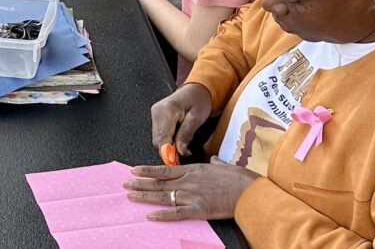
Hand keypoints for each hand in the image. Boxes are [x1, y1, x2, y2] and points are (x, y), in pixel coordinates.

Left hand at [124, 159, 257, 220]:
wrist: (250, 191)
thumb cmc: (239, 179)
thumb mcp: (224, 166)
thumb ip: (215, 163)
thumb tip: (213, 159)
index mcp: (193, 170)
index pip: (164, 169)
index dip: (147, 170)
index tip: (133, 170)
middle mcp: (189, 181)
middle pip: (159, 182)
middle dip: (140, 183)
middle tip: (124, 184)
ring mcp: (192, 195)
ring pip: (163, 196)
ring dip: (145, 196)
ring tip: (130, 196)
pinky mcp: (199, 210)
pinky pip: (176, 213)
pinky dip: (162, 214)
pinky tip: (150, 215)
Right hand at [149, 82, 211, 155]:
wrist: (196, 90)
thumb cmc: (198, 100)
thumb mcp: (197, 118)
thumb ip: (186, 135)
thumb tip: (179, 152)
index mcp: (167, 109)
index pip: (162, 137)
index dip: (168, 152)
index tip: (175, 162)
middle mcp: (157, 111)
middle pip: (158, 139)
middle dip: (169, 151)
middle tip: (182, 157)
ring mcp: (155, 113)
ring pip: (157, 138)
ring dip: (168, 146)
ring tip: (181, 149)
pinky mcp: (156, 117)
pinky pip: (159, 134)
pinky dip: (167, 141)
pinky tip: (177, 142)